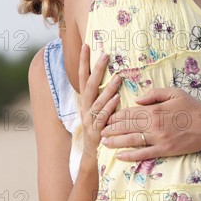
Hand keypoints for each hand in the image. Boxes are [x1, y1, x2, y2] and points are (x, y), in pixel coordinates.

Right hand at [78, 44, 120, 159]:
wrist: (92, 155)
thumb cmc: (99, 128)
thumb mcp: (97, 110)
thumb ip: (102, 95)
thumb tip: (112, 76)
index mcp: (85, 101)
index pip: (82, 77)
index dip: (83, 61)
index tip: (86, 45)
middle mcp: (85, 108)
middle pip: (88, 85)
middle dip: (96, 69)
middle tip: (105, 55)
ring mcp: (89, 119)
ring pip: (97, 101)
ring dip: (108, 88)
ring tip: (118, 77)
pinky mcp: (96, 131)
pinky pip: (103, 117)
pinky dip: (109, 107)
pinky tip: (117, 99)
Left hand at [100, 87, 200, 160]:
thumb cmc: (192, 108)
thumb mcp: (174, 93)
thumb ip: (153, 93)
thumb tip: (136, 99)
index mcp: (154, 109)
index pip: (129, 112)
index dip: (115, 115)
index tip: (105, 116)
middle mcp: (153, 124)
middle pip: (127, 126)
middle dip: (111, 128)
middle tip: (98, 130)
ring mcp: (158, 139)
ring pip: (131, 140)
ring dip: (115, 141)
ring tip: (103, 142)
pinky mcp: (164, 150)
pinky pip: (144, 154)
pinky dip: (130, 155)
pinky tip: (120, 156)